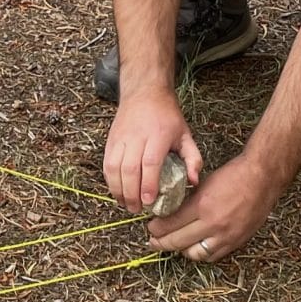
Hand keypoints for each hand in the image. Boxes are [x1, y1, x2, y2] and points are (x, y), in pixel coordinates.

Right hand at [104, 94, 201, 212]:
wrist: (144, 92)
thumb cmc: (167, 116)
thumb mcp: (186, 134)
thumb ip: (193, 158)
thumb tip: (193, 182)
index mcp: (157, 135)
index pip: (150, 162)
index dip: (148, 183)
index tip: (149, 200)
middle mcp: (136, 137)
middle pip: (129, 169)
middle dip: (131, 192)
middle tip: (137, 209)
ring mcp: (120, 138)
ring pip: (114, 168)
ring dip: (118, 189)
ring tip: (126, 204)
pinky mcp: (110, 140)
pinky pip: (106, 164)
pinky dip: (110, 180)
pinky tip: (117, 191)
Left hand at [147, 146, 289, 262]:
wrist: (262, 178)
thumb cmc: (234, 176)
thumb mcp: (204, 184)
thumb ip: (188, 201)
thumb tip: (170, 212)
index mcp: (202, 206)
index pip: (171, 224)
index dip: (157, 229)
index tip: (150, 228)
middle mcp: (213, 224)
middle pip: (179, 242)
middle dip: (161, 243)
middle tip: (153, 241)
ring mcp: (226, 236)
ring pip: (195, 254)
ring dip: (181, 251)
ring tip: (173, 245)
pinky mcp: (237, 241)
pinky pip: (213, 255)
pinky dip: (200, 253)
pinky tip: (194, 247)